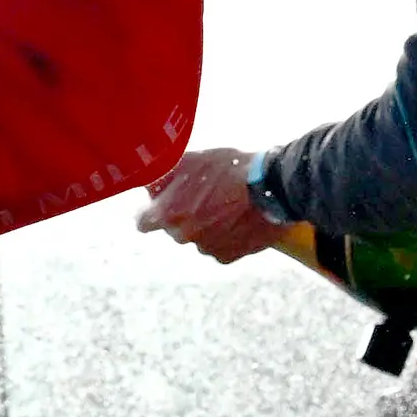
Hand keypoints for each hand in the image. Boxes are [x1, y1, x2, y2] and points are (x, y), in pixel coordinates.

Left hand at [138, 145, 287, 262]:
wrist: (273, 187)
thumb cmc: (230, 169)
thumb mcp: (191, 160)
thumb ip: (163, 176)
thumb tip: (148, 184)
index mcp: (168, 213)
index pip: (143, 222)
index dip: (151, 211)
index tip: (161, 203)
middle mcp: (183, 235)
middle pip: (173, 228)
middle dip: (182, 215)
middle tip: (202, 196)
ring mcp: (206, 248)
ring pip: (197, 238)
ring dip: (204, 226)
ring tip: (224, 204)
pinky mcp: (228, 256)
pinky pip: (218, 247)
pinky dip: (224, 236)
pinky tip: (236, 219)